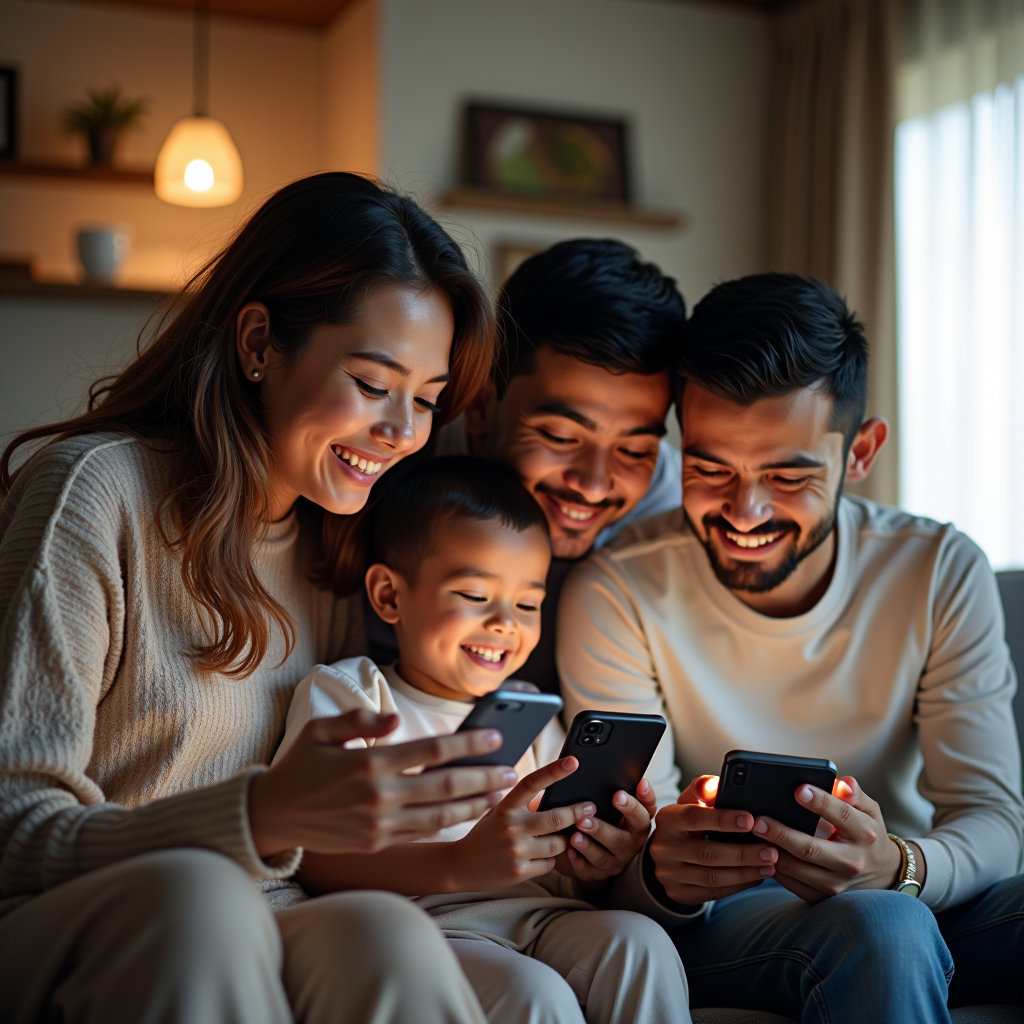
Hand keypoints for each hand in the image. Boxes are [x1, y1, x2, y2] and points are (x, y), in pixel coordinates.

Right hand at [249, 710, 515, 857]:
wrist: (273, 815)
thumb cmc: (300, 764)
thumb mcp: (321, 730)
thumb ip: (359, 720)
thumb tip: (393, 720)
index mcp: (368, 763)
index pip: (430, 751)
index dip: (467, 744)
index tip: (494, 737)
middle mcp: (378, 797)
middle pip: (444, 786)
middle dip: (482, 777)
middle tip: (511, 768)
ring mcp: (378, 825)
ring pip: (440, 816)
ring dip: (475, 805)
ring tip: (500, 794)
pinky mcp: (376, 843)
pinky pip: (421, 833)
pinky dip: (450, 824)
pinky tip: (468, 812)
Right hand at [448, 757, 592, 889]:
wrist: (459, 866)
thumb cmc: (484, 835)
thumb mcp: (497, 813)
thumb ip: (521, 806)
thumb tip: (554, 796)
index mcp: (505, 807)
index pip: (532, 784)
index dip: (554, 771)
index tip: (573, 762)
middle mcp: (511, 827)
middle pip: (556, 818)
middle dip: (578, 812)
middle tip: (590, 807)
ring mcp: (516, 850)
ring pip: (558, 844)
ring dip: (563, 841)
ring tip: (560, 838)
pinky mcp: (520, 871)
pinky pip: (549, 863)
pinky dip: (549, 860)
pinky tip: (538, 857)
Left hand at [558, 779, 657, 886]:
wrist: (591, 850)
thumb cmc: (603, 816)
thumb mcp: (611, 803)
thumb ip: (613, 790)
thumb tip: (606, 767)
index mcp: (637, 823)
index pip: (645, 812)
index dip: (640, 801)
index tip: (628, 788)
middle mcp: (630, 844)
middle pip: (623, 839)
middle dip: (604, 827)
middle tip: (587, 814)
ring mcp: (615, 861)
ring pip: (604, 857)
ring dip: (589, 845)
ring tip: (575, 834)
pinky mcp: (597, 874)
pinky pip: (588, 870)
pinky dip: (577, 861)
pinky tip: (568, 850)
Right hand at [648, 775, 777, 903]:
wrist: (669, 852)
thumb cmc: (689, 821)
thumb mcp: (692, 801)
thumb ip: (705, 789)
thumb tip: (715, 784)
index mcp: (667, 819)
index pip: (694, 818)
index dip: (723, 820)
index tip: (751, 820)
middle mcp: (663, 848)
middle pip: (707, 853)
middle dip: (743, 852)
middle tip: (770, 850)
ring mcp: (669, 874)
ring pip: (712, 876)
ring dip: (745, 872)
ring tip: (769, 865)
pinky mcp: (678, 893)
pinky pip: (713, 892)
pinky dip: (738, 885)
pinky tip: (756, 876)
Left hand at [755, 776, 902, 901]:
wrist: (882, 874)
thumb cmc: (867, 833)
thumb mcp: (869, 810)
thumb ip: (855, 794)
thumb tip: (841, 783)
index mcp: (865, 834)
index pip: (841, 815)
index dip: (820, 802)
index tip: (798, 789)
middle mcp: (852, 861)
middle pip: (811, 848)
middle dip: (781, 834)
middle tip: (758, 820)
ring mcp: (837, 884)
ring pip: (797, 870)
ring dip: (771, 853)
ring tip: (752, 836)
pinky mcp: (823, 898)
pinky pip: (793, 885)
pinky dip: (774, 869)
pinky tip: (759, 852)